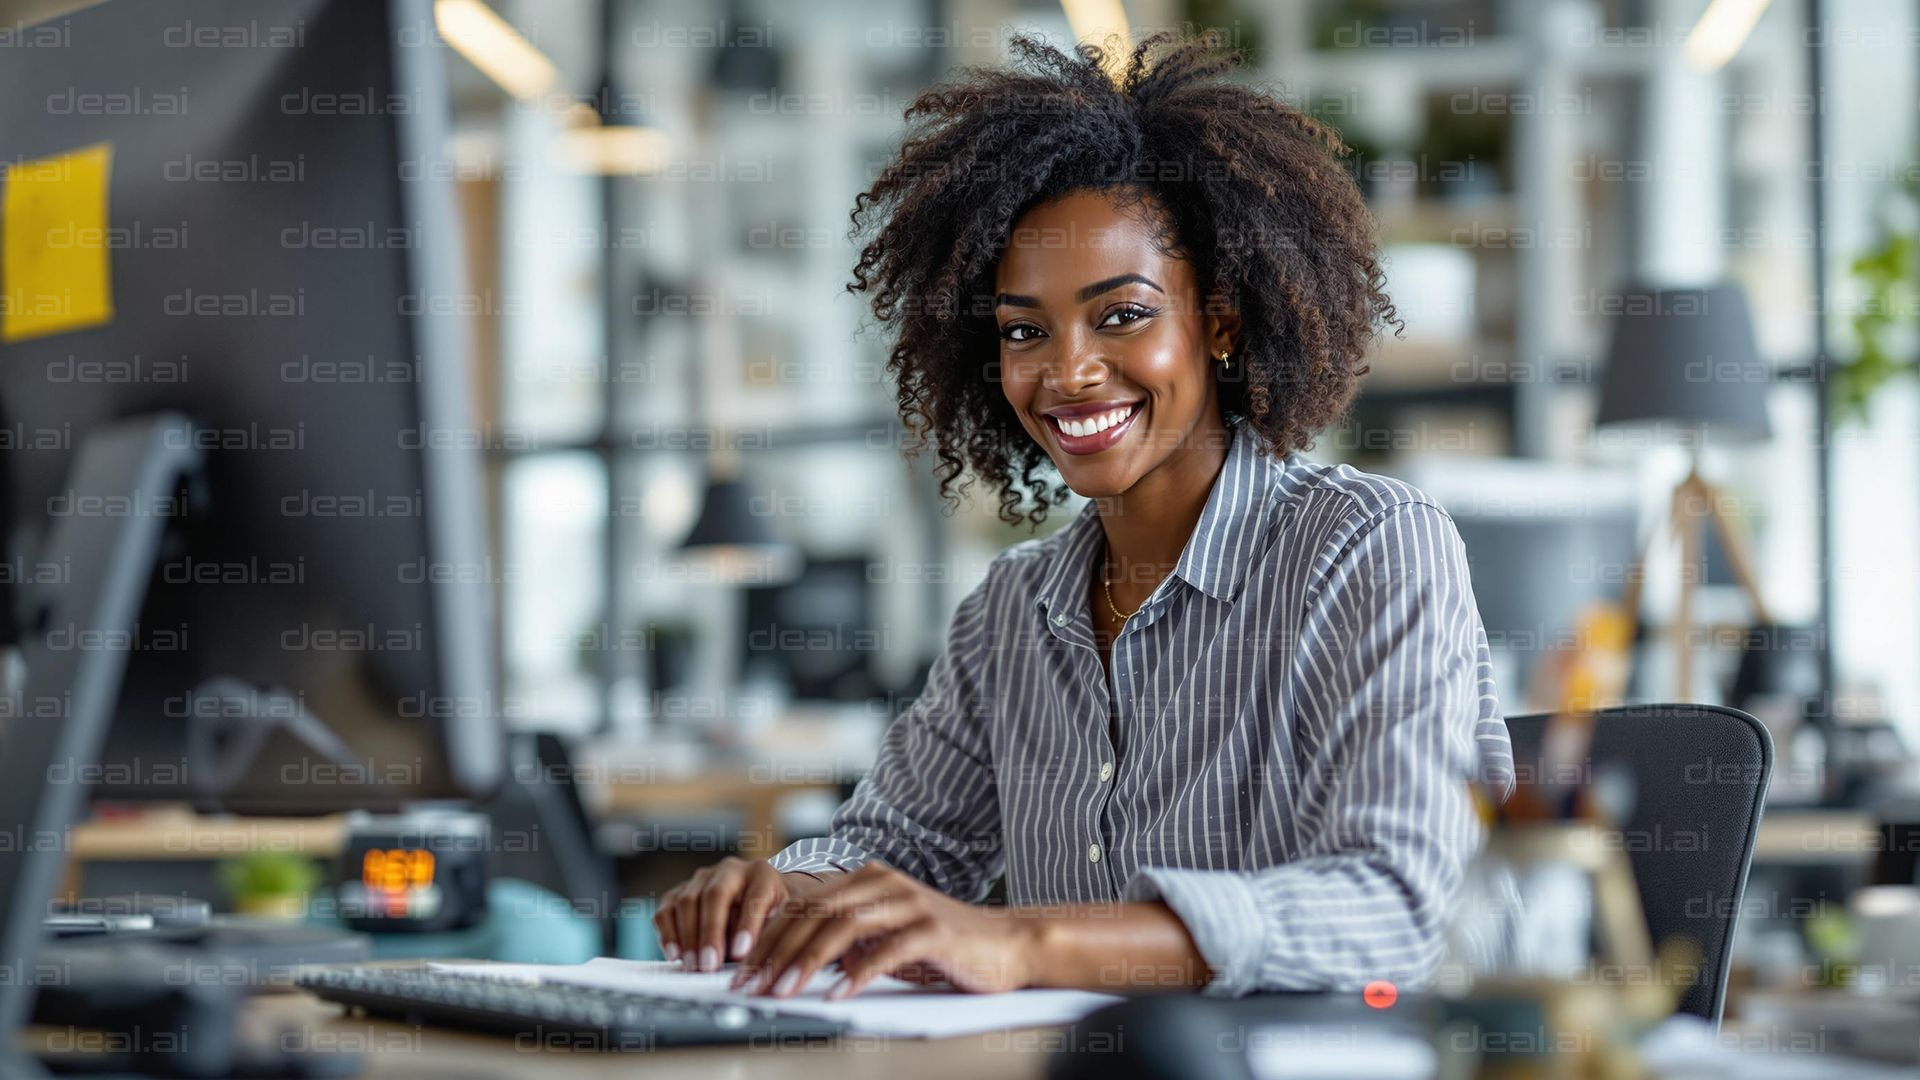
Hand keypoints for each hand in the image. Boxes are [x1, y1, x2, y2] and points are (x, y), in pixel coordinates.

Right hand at [652, 858, 827, 971]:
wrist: (758, 898)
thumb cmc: (774, 914)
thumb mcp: (784, 920)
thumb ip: (773, 936)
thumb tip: (758, 965)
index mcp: (761, 874)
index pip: (755, 895)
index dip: (747, 924)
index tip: (741, 953)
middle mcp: (730, 870)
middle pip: (715, 895)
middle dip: (710, 933)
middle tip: (709, 965)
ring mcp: (702, 878)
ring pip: (687, 901)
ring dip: (687, 937)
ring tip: (693, 966)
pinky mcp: (680, 891)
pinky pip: (667, 909)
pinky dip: (668, 933)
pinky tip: (674, 955)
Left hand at [730, 862, 1037, 999]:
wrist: (1008, 944)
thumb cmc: (945, 946)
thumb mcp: (887, 936)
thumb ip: (849, 939)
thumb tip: (796, 960)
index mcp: (869, 879)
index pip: (806, 905)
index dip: (770, 938)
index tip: (744, 970)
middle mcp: (886, 883)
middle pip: (816, 914)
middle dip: (776, 952)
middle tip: (750, 984)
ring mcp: (910, 904)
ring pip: (843, 928)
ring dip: (807, 963)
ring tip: (782, 991)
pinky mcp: (933, 931)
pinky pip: (886, 952)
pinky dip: (857, 976)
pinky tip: (837, 996)